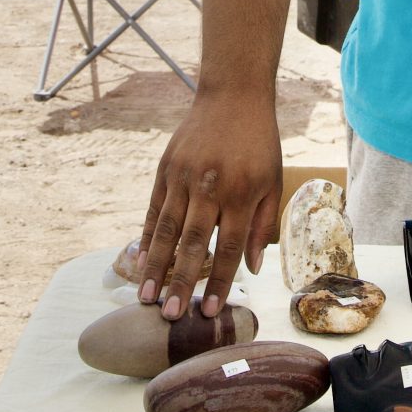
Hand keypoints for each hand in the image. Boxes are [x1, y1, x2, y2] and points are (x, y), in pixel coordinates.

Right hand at [137, 91, 282, 319]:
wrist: (233, 96)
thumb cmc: (259, 144)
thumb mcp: (272, 181)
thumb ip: (262, 225)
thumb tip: (252, 270)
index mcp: (241, 193)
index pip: (229, 247)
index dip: (218, 281)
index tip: (207, 312)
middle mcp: (210, 187)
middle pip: (194, 243)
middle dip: (180, 282)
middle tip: (169, 315)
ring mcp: (184, 177)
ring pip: (167, 229)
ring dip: (155, 266)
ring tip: (145, 296)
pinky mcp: (166, 168)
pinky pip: (154, 208)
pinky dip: (147, 236)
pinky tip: (140, 261)